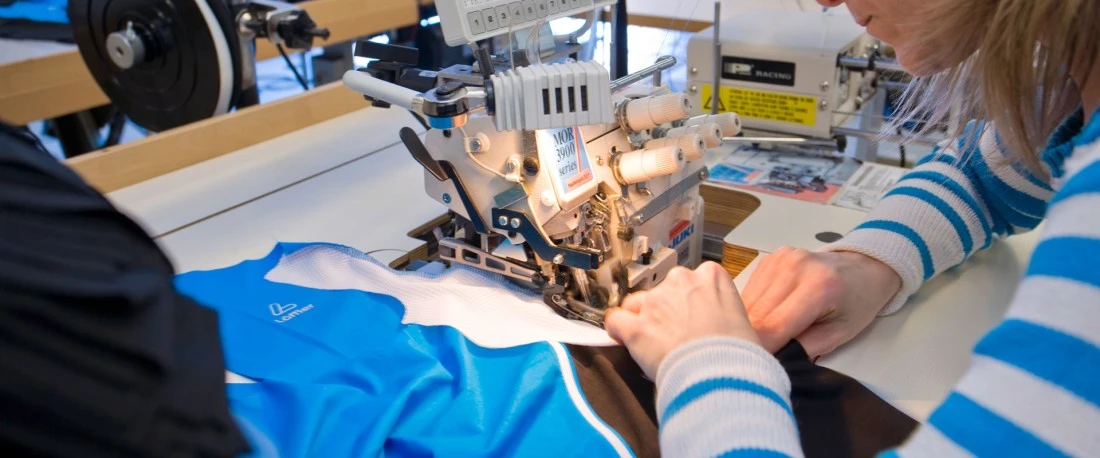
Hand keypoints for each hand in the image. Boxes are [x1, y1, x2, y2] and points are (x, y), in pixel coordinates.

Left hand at [605, 262, 759, 378]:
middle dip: (665, 311)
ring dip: (642, 320)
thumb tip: (713, 324)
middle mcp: (681, 280)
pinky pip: (615, 321)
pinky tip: (623, 339)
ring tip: (654, 344)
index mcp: (711, 276)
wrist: (724, 374)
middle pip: (663, 291)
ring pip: (637, 304)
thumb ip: (721, 311)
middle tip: (676, 336)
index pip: (691, 281)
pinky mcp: (637, 326)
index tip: (692, 319)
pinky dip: (617, 330)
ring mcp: (656, 302)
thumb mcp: (741, 320)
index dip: (689, 302)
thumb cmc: (739, 354)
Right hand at [740, 247, 901, 357]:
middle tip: (755, 357)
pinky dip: (753, 309)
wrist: (862, 268)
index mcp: (819, 286)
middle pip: (757, 314)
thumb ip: (804, 349)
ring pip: (748, 302)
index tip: (754, 367)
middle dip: (753, 338)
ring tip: (763, 336)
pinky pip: (750, 291)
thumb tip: (772, 360)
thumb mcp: (839, 334)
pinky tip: (767, 315)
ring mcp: (780, 259)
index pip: (775, 326)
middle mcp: (795, 267)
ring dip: (750, 323)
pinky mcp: (769, 259)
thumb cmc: (856, 302)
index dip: (761, 349)